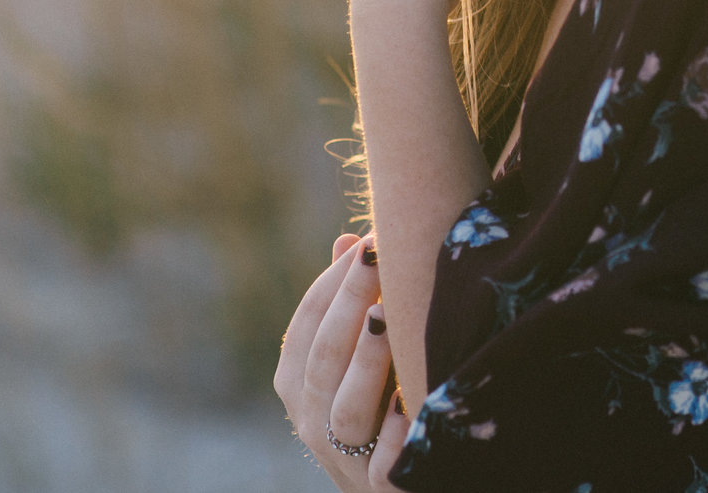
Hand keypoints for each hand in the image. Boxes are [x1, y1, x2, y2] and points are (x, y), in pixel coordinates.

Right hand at [276, 232, 407, 488]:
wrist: (399, 487)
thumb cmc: (377, 406)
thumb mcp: (357, 356)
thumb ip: (350, 304)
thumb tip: (348, 239)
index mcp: (298, 384)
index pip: (306, 325)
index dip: (333, 282)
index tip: (366, 242)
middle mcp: (312, 421)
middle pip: (324, 358)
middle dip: (349, 303)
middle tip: (379, 257)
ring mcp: (343, 460)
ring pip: (345, 411)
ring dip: (366, 362)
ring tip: (388, 317)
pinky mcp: (378, 490)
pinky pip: (384, 468)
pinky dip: (395, 436)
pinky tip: (410, 401)